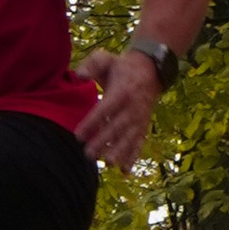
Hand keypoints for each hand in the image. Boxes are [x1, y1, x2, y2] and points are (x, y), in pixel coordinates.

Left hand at [77, 47, 161, 170]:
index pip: (105, 110)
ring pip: (129, 137)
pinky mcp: (143, 125)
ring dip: (119, 152)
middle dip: (103, 142)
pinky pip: (139, 142)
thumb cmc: (121, 66)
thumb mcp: (106, 58)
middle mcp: (132, 107)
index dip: (92, 123)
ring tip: (108, 163)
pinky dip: (133, 157)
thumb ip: (92, 64)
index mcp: (121, 91)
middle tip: (88, 155)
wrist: (150, 70)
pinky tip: (125, 171)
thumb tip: (80, 75)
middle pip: (116, 127)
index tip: (78, 135)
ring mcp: (139, 118)